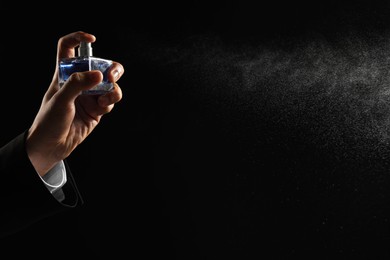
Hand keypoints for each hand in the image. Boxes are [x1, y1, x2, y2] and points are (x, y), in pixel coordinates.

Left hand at [26, 31, 123, 175]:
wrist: (52, 146)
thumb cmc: (49, 121)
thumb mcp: (60, 99)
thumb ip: (78, 84)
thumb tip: (99, 74)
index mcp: (64, 74)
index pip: (68, 49)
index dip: (78, 39)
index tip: (92, 39)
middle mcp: (79, 82)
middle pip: (99, 65)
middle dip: (111, 68)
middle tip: (111, 75)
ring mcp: (89, 96)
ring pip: (109, 84)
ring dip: (113, 89)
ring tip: (106, 98)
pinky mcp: (97, 109)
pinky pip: (110, 100)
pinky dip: (110, 102)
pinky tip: (102, 108)